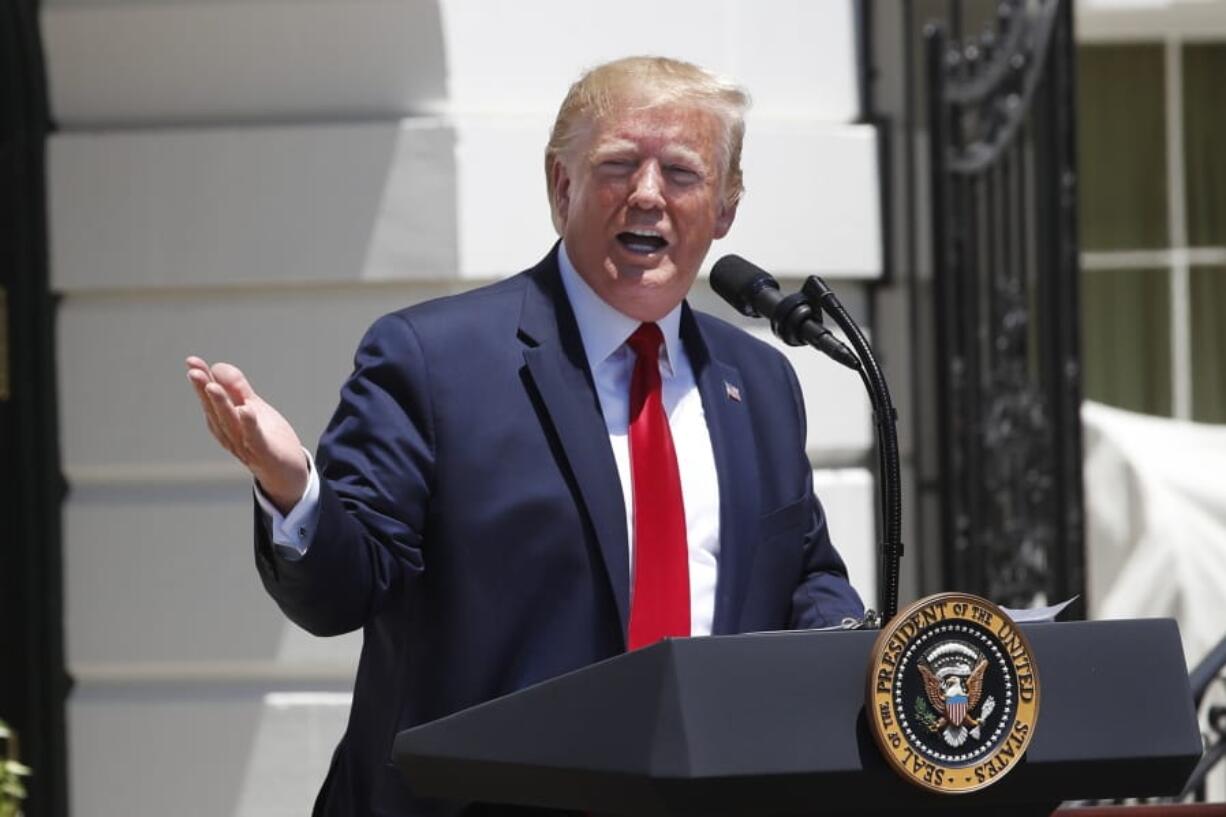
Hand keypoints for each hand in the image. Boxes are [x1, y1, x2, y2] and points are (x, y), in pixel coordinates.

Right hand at [186, 356, 308, 514]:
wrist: (287, 473)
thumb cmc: (266, 438)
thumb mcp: (252, 408)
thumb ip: (237, 389)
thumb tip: (218, 367)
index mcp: (225, 422)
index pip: (210, 398)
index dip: (201, 380)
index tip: (191, 361)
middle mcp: (230, 434)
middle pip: (215, 410)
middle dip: (204, 390)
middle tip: (194, 371)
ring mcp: (245, 445)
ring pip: (231, 424)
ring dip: (221, 405)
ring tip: (213, 386)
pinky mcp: (264, 454)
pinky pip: (255, 438)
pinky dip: (249, 425)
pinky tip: (246, 409)